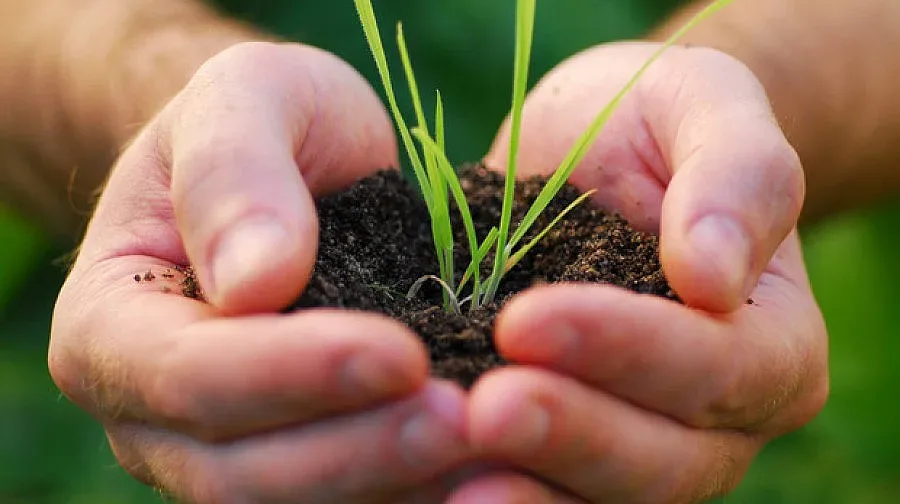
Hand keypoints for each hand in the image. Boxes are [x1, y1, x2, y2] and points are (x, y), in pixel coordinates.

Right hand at [49, 42, 469, 502]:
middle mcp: (150, 413)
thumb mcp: (244, 98)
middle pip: (238, 470)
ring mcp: (219, 450)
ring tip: (487, 445)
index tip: (399, 352)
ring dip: (392, 483)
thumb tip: (255, 282)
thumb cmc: (262, 124)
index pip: (185, 375)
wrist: (292, 169)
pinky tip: (485, 463)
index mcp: (110, 325)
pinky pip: (347, 496)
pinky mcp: (293, 462)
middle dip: (356, 450)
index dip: (289, 373)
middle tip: (464, 418)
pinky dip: (411, 487)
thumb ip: (234, 171)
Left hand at [450, 43, 827, 502]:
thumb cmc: (659, 125)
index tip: (526, 321)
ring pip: (602, 493)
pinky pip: (544, 486)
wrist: (597, 155)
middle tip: (481, 411)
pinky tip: (430, 479)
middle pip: (663, 459)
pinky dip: (497, 490)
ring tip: (448, 478)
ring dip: (528, 490)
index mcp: (774, 343)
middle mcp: (722, 419)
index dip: (626, 350)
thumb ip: (737, 176)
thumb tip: (714, 276)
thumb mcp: (707, 107)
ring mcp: (647, 446)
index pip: (719, 366)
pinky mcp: (572, 451)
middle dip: (570, 435)